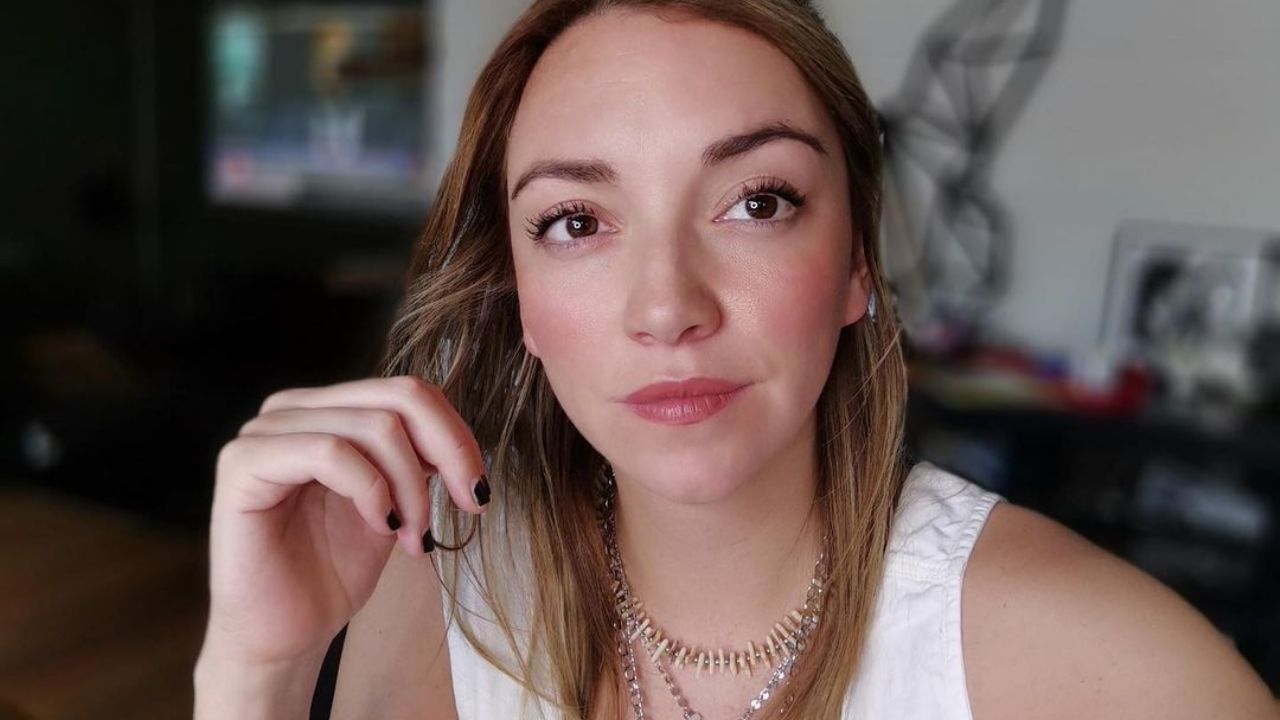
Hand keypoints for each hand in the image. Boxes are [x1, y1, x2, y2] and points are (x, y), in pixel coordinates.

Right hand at [200, 375, 487, 667]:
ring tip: (415, 535)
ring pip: (373, 425)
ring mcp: (264, 432)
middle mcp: (293, 409)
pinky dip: (371, 490)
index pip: (408, 391)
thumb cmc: (331, 570)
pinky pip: (329, 452)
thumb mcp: (394, 502)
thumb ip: (417, 459)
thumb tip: (460, 438)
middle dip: (448, 452)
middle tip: (469, 505)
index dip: (456, 435)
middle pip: (398, 397)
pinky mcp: (243, 463)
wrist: (285, 633)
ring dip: (411, 486)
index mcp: (327, 409)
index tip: (479, 489)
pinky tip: (383, 526)